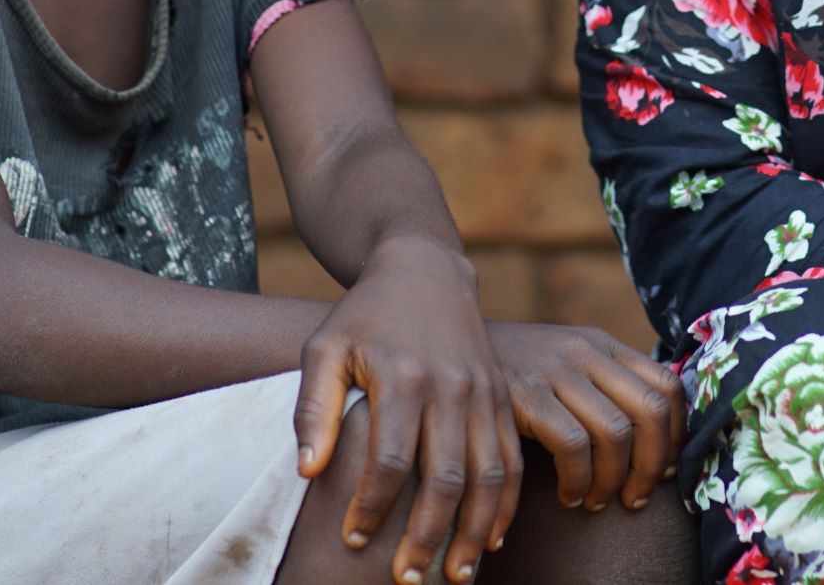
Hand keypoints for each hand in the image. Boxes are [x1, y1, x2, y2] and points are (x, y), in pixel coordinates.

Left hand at [295, 239, 521, 584]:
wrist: (425, 270)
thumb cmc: (364, 316)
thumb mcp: (325, 348)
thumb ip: (314, 408)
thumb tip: (309, 472)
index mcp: (403, 375)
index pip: (391, 458)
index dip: (373, 506)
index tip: (354, 541)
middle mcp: (452, 386)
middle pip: (447, 476)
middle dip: (428, 535)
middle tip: (408, 580)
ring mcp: (485, 391)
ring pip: (491, 474)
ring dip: (475, 531)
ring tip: (455, 576)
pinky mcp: (503, 396)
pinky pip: (514, 458)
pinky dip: (507, 504)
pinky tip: (491, 539)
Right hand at [488, 322, 685, 513]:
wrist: (446, 342)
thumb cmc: (512, 369)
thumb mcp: (564, 361)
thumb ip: (603, 386)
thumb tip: (653, 442)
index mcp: (603, 344)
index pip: (668, 386)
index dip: (677, 435)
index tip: (666, 470)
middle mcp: (587, 351)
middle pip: (651, 411)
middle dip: (653, 465)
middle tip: (636, 497)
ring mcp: (556, 369)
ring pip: (615, 432)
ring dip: (613, 479)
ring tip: (596, 501)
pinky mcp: (525, 394)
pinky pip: (572, 445)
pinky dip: (578, 480)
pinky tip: (568, 495)